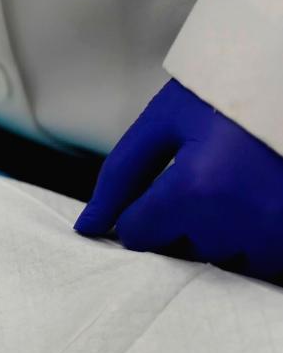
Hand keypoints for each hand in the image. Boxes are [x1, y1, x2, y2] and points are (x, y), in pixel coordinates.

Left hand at [75, 79, 282, 281]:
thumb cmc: (229, 92)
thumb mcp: (165, 121)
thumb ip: (120, 175)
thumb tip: (88, 226)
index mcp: (196, 190)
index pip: (138, 234)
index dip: (140, 210)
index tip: (160, 184)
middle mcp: (237, 222)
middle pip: (181, 249)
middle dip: (183, 220)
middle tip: (209, 173)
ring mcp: (275, 235)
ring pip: (224, 259)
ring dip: (222, 232)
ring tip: (237, 184)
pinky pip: (264, 260)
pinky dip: (255, 238)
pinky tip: (258, 198)